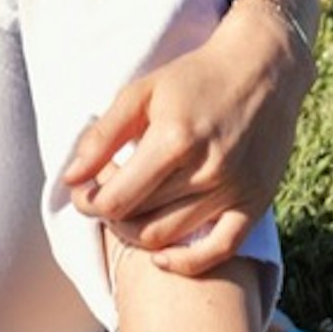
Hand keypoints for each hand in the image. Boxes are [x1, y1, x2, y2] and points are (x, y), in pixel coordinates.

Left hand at [55, 12, 305, 276]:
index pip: (116, 199)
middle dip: (109, 215)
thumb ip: (102, 137)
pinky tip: (162, 258)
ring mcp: (234, 190)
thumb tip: (70, 178)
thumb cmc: (194, 78)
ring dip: (137, 235)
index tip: (81, 193)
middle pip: (139, 219)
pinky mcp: (256, 202)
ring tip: (128, 212)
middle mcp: (207, 170)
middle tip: (104, 197)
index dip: (88, 204)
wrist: (262, 69)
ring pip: (169, 237)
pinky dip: (187, 262)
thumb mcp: (140, 93)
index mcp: (174, 140)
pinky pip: (220, 250)